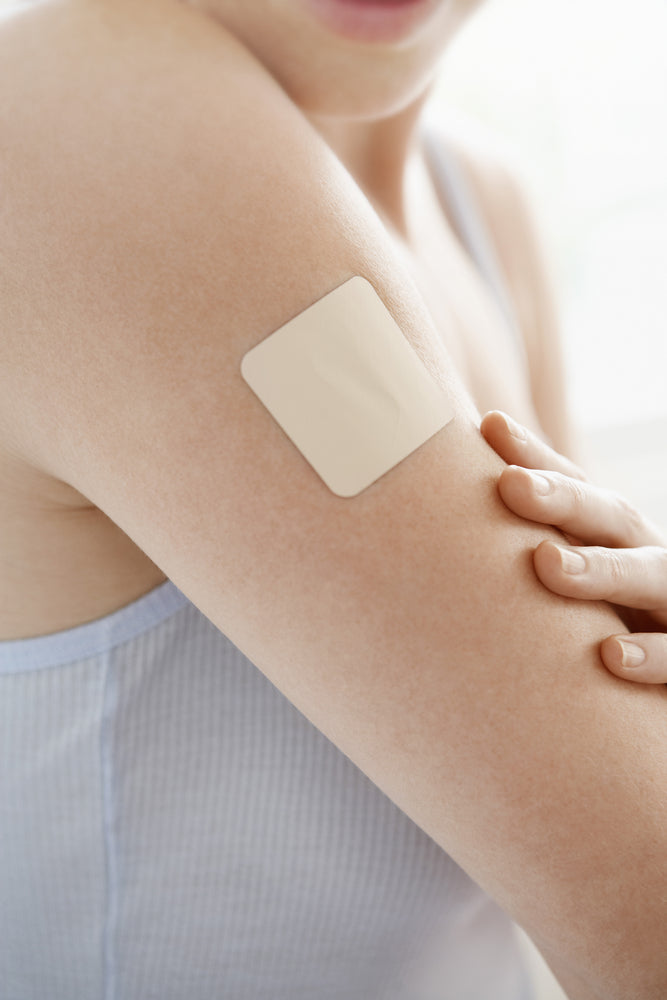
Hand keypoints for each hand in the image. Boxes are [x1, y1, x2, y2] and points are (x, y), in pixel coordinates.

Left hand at [480, 410, 666, 683]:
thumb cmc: (604, 633)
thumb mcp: (569, 589)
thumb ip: (527, 553)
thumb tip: (436, 512)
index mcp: (613, 540)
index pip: (576, 488)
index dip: (537, 457)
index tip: (491, 427)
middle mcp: (647, 561)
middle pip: (611, 518)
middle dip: (563, 499)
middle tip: (510, 485)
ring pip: (651, 576)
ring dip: (601, 569)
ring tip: (548, 563)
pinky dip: (653, 655)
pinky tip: (611, 655)